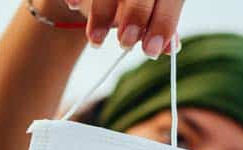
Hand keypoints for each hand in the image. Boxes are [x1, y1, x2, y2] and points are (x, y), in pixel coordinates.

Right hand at [64, 0, 182, 56]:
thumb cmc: (131, 2)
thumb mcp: (149, 10)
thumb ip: (161, 25)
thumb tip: (170, 48)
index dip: (163, 24)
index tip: (151, 51)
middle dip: (136, 15)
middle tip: (125, 43)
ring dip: (101, 13)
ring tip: (96, 41)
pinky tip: (73, 5)